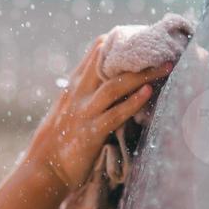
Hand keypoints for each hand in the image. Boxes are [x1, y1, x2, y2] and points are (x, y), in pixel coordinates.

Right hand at [25, 37, 172, 191]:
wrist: (42, 170)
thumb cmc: (59, 143)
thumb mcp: (70, 111)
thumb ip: (88, 97)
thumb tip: (114, 89)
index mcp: (74, 86)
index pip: (96, 52)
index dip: (120, 42)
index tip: (143, 38)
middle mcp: (78, 94)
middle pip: (107, 63)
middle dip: (137, 54)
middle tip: (164, 47)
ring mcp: (84, 113)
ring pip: (115, 86)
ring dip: (143, 75)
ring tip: (167, 67)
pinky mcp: (90, 133)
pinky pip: (115, 114)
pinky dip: (133, 103)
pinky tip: (148, 93)